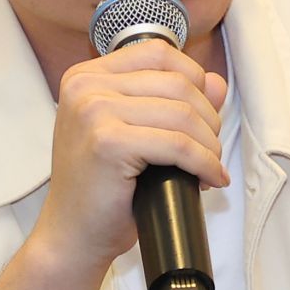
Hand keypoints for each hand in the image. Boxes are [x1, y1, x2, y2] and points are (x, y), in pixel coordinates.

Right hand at [31, 40, 229, 270]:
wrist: (72, 236)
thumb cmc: (102, 190)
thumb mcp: (136, 133)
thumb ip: (172, 101)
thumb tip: (217, 82)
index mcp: (86, 76)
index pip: (160, 54)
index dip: (194, 82)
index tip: (203, 116)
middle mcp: (85, 86)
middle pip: (177, 83)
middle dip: (208, 119)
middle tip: (209, 151)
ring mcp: (93, 111)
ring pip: (183, 114)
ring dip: (209, 144)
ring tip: (209, 166)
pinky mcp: (108, 142)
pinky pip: (178, 145)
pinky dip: (203, 163)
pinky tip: (209, 179)